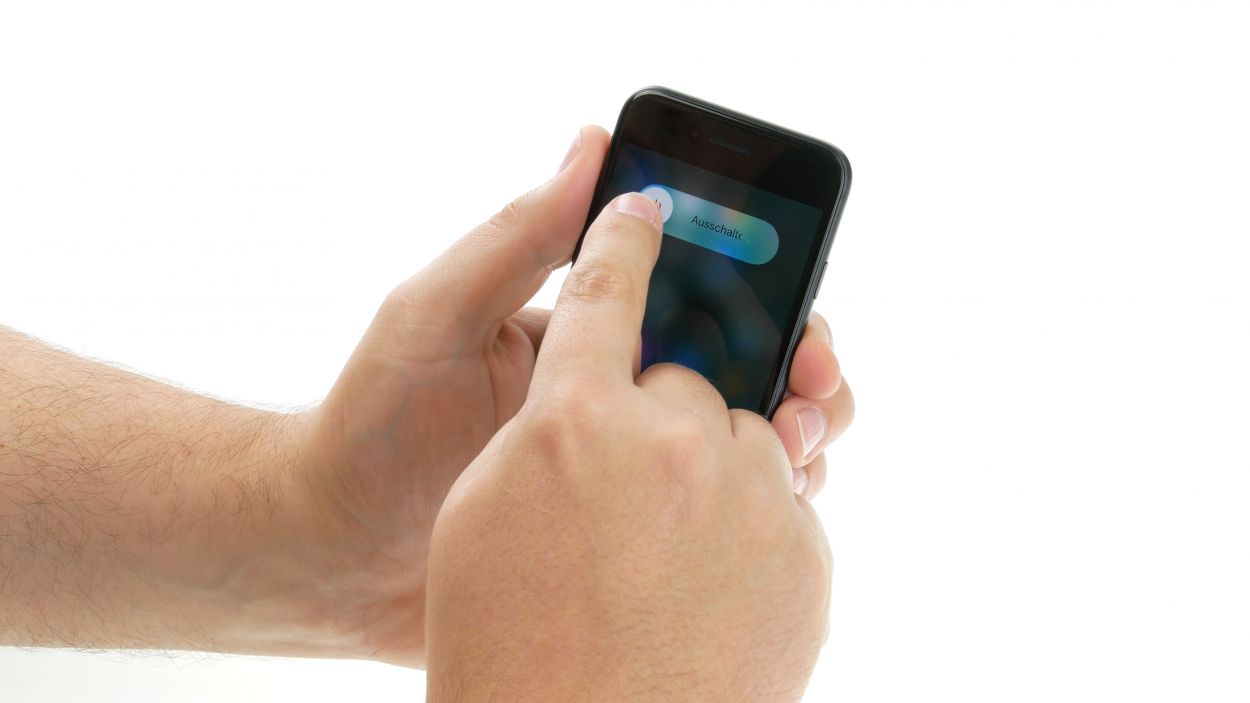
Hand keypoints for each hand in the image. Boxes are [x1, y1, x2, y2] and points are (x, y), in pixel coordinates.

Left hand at [288, 128, 850, 666]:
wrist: (330, 560)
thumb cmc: (372, 426)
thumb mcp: (438, 314)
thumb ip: (517, 238)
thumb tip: (594, 145)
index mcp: (585, 338)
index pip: (695, 295)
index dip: (763, 289)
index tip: (796, 301)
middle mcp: (617, 401)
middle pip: (742, 370)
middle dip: (800, 366)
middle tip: (816, 388)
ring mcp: (623, 476)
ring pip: (744, 447)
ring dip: (794, 437)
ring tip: (798, 452)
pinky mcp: (622, 544)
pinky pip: (710, 522)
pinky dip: (757, 513)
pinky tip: (768, 515)